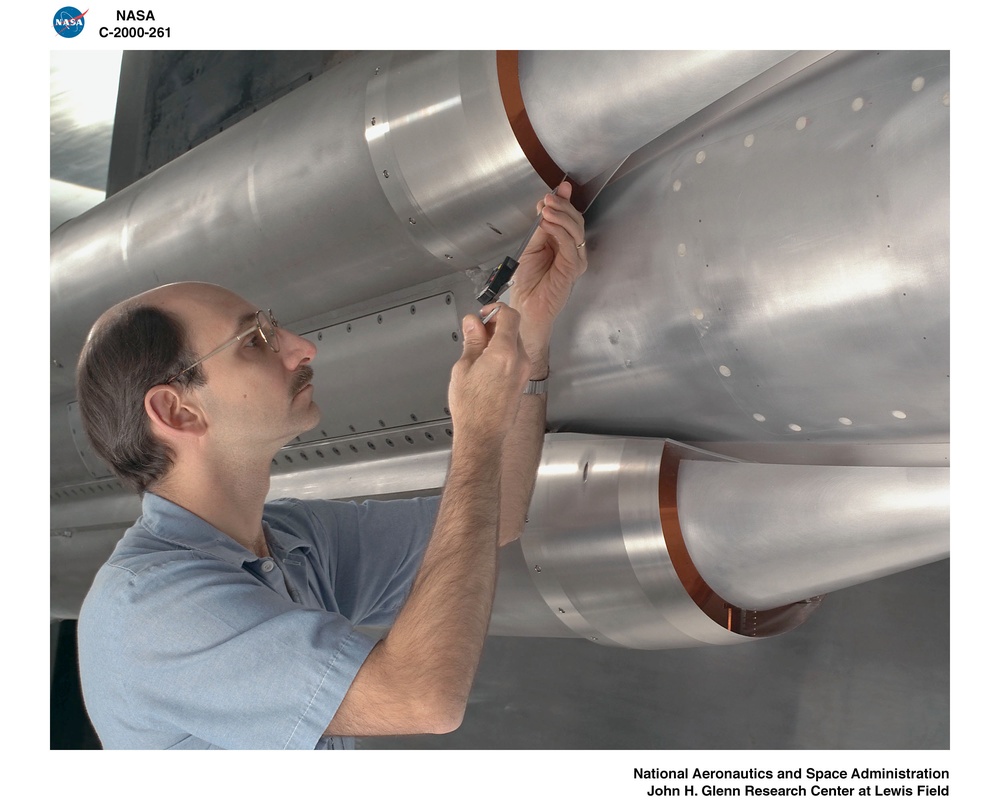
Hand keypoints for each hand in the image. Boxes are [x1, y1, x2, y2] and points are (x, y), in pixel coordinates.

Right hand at [448, 304, 530, 445]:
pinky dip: (503, 352)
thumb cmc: (472, 408)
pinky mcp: (522, 380)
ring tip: (478, 350)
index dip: (495, 310)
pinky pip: (516, 357)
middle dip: (495, 325)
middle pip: (513, 328)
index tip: (483, 314)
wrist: (482, 434)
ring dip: (499, 339)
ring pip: (515, 342)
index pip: (510, 315)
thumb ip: (471, 341)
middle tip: (476, 332)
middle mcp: (520, 360)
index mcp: (505, 353)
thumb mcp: (463, 367)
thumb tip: (472, 324)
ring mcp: (523, 371)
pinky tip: (486, 363)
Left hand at [509, 181, 587, 368]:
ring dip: (561, 216)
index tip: (560, 188)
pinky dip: (560, 231)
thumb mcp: (531, 245)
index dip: (565, 201)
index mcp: (563, 241)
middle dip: (562, 206)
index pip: (568, 216)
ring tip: (546, 209)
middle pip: (575, 220)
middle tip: (548, 199)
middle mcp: (572, 249)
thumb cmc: (527, 280)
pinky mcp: (573, 268)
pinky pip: (571, 245)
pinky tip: (549, 224)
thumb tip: (546, 203)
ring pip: (576, 230)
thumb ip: (540, 225)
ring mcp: (575, 258)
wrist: (526, 304)